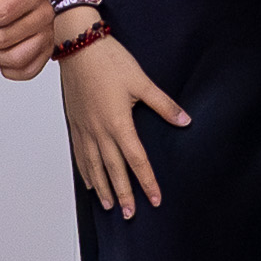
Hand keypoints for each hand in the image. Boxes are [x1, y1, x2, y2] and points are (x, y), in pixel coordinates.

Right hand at [62, 31, 190, 213]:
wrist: (77, 45)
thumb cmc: (108, 61)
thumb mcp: (142, 81)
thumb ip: (164, 105)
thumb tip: (185, 120)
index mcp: (118, 123)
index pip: (136, 160)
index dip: (147, 182)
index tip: (155, 199)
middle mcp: (99, 131)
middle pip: (113, 170)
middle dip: (123, 194)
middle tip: (130, 215)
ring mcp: (84, 129)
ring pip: (93, 167)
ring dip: (102, 188)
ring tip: (109, 206)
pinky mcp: (75, 123)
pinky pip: (80, 155)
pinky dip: (85, 172)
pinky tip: (89, 182)